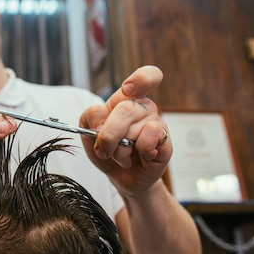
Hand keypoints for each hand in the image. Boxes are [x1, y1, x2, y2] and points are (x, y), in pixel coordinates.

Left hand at [79, 65, 171, 196]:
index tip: (128, 89)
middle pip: (124, 109)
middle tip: (103, 150)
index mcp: (126, 98)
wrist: (119, 177)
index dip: (141, 78)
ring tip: (122, 156)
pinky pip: (149, 138)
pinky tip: (140, 156)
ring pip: (133, 129)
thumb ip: (90, 117)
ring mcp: (157, 122)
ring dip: (120, 150)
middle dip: (107, 135)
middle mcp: (144, 106)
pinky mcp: (165, 140)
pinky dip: (138, 151)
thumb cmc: (107, 150)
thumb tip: (102, 115)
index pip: (147, 76)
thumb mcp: (88, 132)